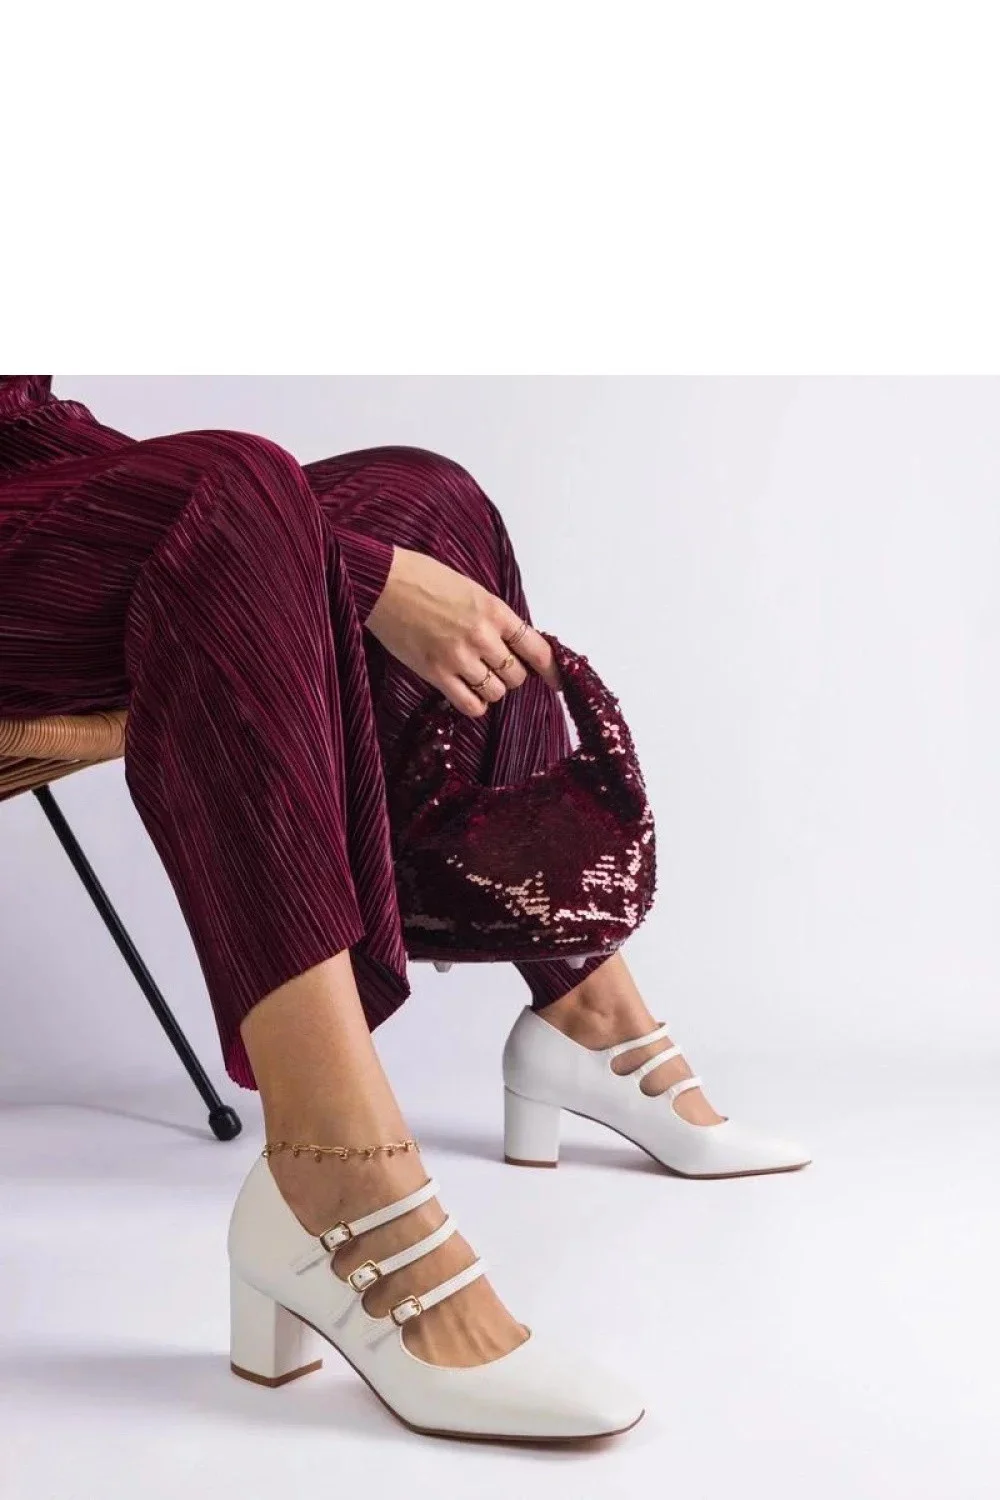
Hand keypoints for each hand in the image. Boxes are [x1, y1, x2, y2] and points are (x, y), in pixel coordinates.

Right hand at [366, 546, 560, 716]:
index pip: (536, 648)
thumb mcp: (470, 589)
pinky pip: (470, 704)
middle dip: (510, 674)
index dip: (551, 669)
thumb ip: (493, 617)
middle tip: (494, 666)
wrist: (381, 582)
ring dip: (490, 688)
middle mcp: (482, 635)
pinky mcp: (435, 673)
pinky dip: (474, 703)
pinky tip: (466, 691)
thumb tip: (512, 644)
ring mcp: (459, 657)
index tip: (556, 681)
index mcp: (494, 610)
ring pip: (496, 692)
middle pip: (516, 675)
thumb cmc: (422, 578)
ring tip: (475, 675)